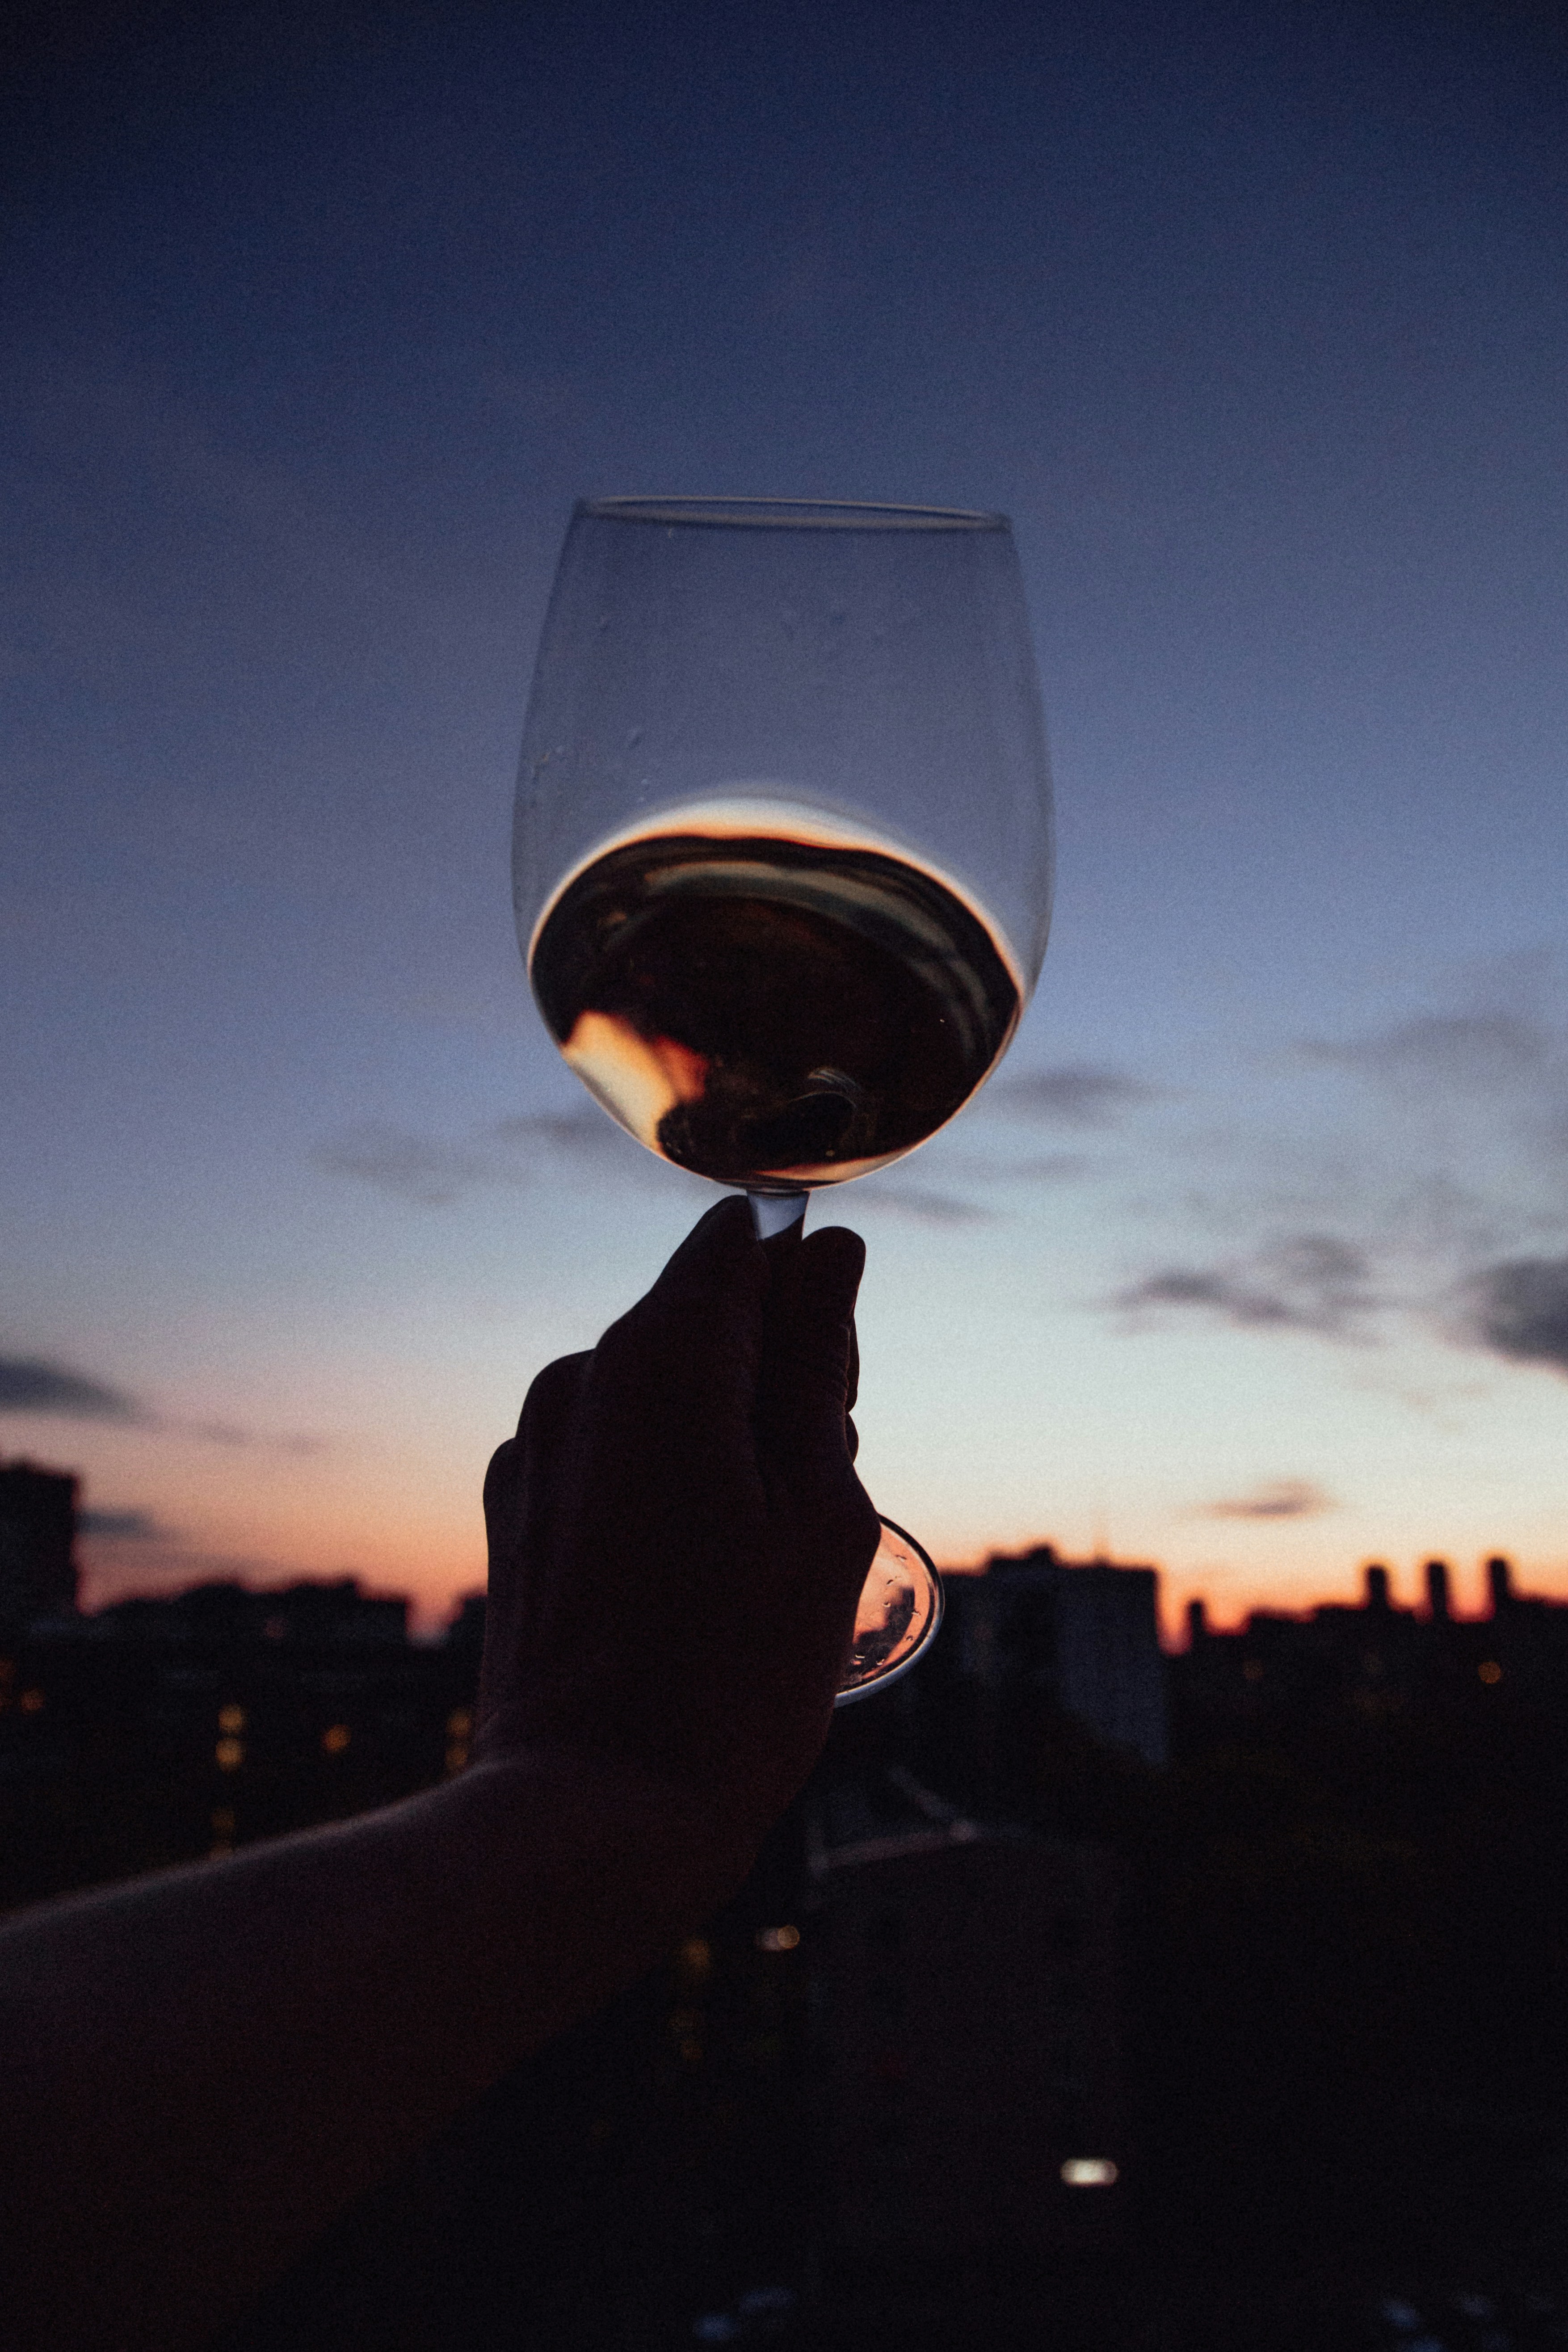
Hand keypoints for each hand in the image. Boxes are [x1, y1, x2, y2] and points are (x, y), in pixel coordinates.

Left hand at [475, 1197, 880, 1843]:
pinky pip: (614, 1453)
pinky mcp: (517, 1508)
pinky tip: (693, 1586)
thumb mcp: (820, 1508)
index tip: (839, 1399)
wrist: (595, 1814)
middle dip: (774, 1381)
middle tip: (811, 1506)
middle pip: (703, 1320)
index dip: (811, 1303)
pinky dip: (667, 1487)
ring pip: (662, 1392)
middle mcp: (580, 1379)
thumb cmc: (732, 1675)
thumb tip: (830, 1256)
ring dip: (725, 1440)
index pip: (742, 1246)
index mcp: (660, 1360)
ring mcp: (536, 1445)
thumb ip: (819, 1365)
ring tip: (755, 1563)